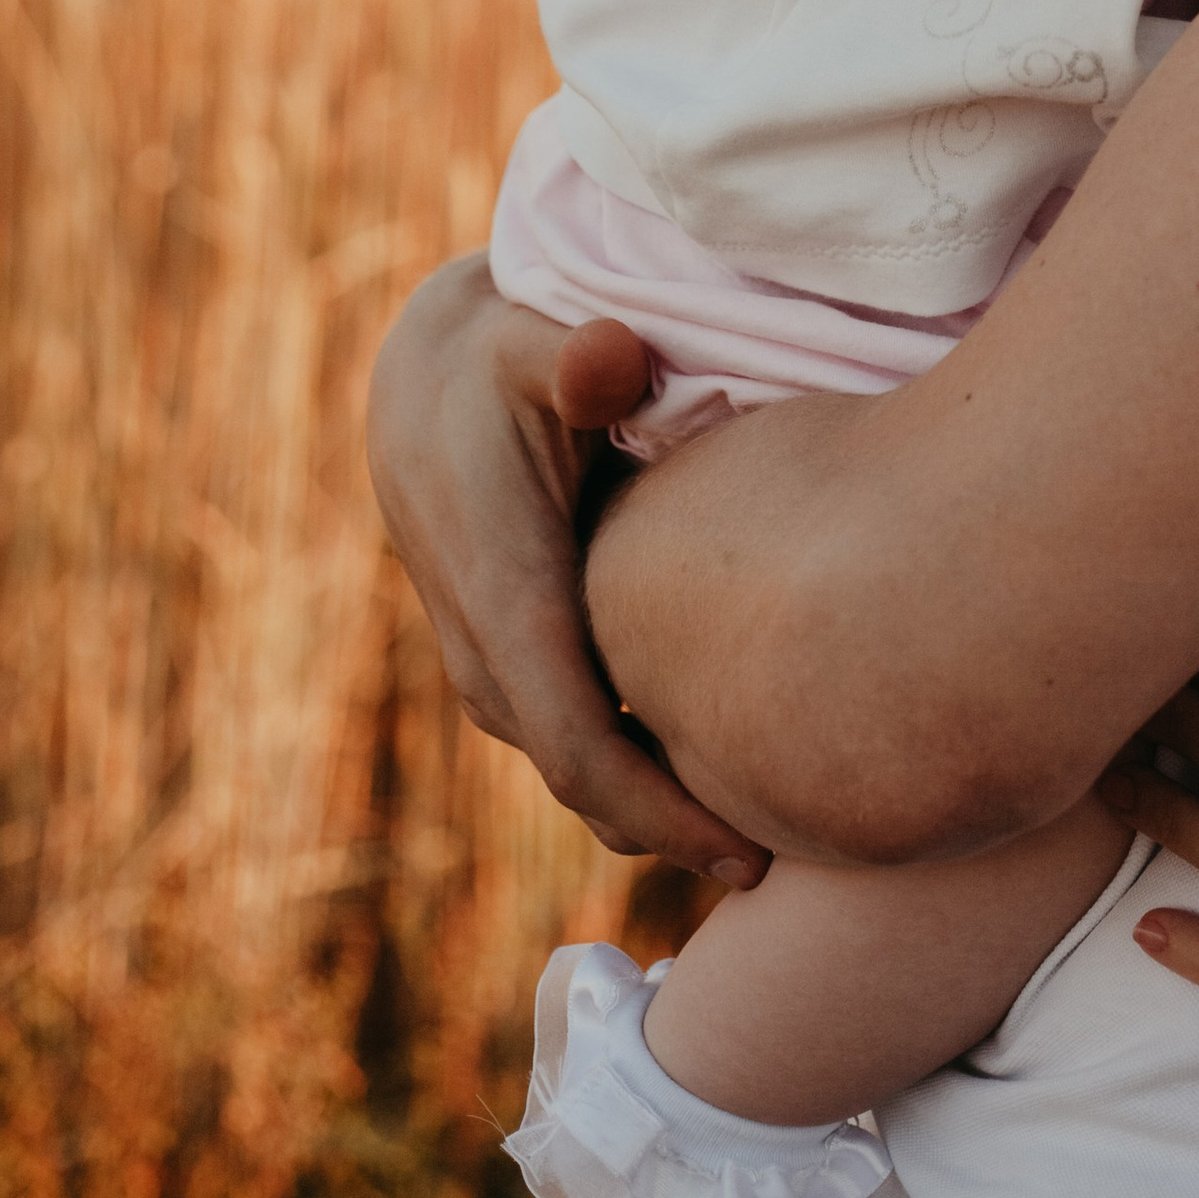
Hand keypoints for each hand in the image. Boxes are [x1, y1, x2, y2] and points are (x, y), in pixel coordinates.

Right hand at [364, 251, 768, 883]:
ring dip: (649, 804)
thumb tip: (614, 359)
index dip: (661, 811)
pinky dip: (628, 762)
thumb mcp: (538, 338)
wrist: (421, 378)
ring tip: (753, 830)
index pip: (580, 743)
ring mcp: (488, 658)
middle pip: (582, 778)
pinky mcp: (503, 651)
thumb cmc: (501, 354)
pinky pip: (567, 729)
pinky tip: (703, 764)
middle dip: (671, 829)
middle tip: (777, 859)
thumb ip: (583, 355)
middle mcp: (488, 645)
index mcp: (507, 590)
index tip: (746, 851)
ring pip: (574, 762)